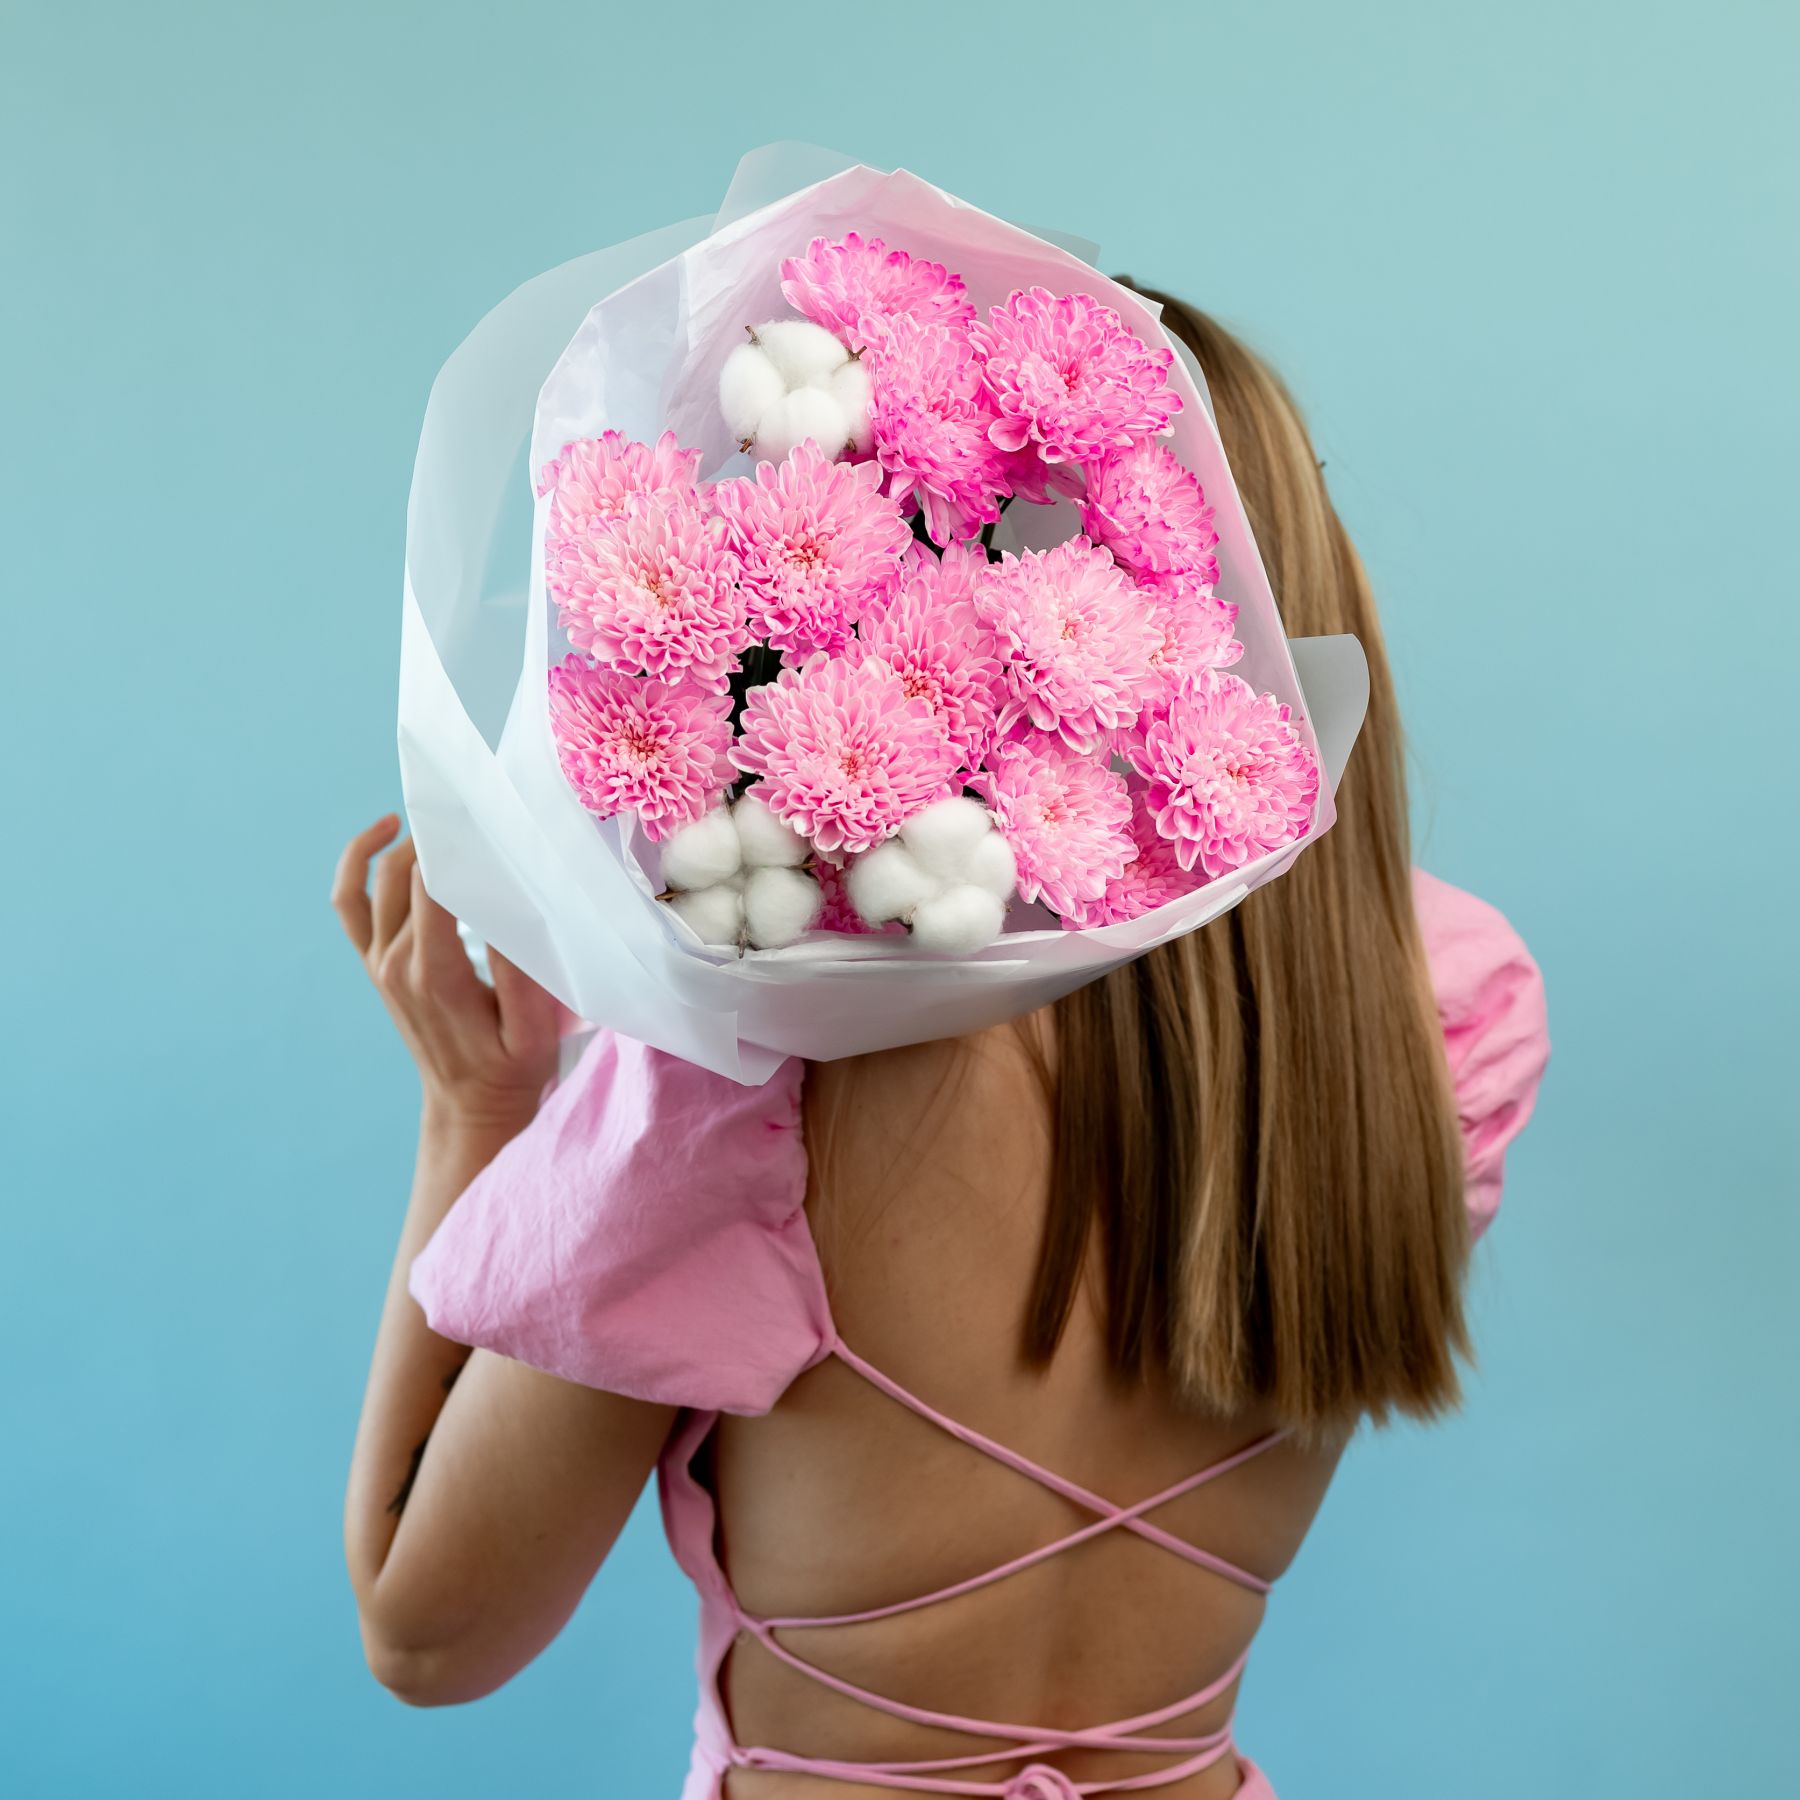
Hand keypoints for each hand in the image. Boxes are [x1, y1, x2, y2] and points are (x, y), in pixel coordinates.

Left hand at [332, 815, 561, 1130]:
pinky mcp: (375, 964)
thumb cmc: (512, 1067)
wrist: (470, 1107)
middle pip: (407, 874)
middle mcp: (397, 963)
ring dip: (401, 843)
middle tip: (477, 810)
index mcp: (436, 974)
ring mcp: (379, 963)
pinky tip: (384, 835)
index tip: (487, 815)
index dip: (457, 844)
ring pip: (377, 881)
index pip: (435, 887)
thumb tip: (507, 901)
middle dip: (438, 836)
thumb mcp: (534, 1027)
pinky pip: (351, 903)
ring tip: (435, 817)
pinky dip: (358, 863)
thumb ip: (520, 969)